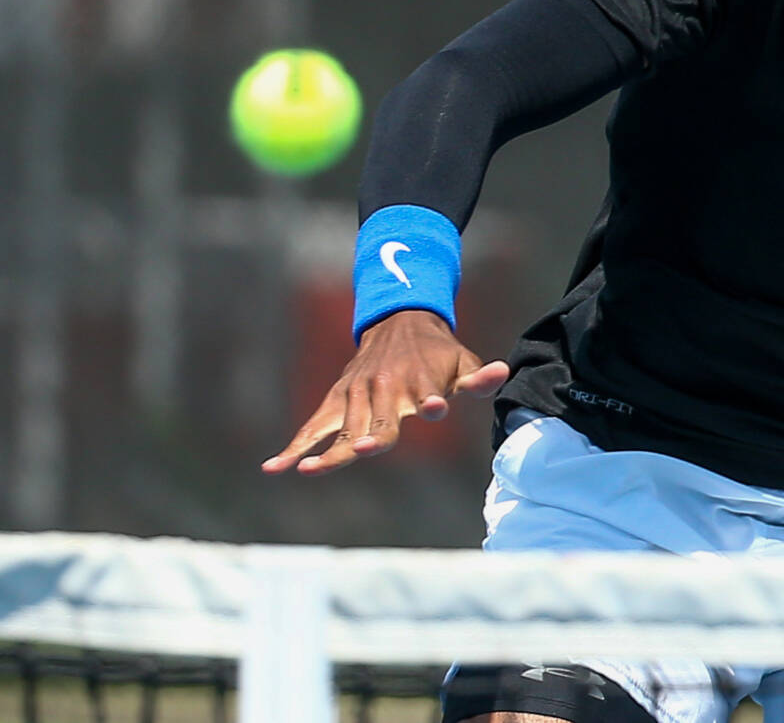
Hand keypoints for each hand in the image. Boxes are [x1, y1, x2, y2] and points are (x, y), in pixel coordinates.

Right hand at [261, 310, 508, 474]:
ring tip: (308, 469)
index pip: (427, 394)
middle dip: (373, 436)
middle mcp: (384, 388)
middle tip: (364, 448)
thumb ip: (480, 377)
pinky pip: (312, 426)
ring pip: (341, 430)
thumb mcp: (462, 361)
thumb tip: (502, 373)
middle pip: (378, 422)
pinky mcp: (335, 401)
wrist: (399, 322)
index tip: (436, 409)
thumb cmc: (437, 353)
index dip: (434, 402)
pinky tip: (273, 467)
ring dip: (326, 450)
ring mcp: (355, 396)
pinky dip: (294, 445)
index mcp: (419, 380)